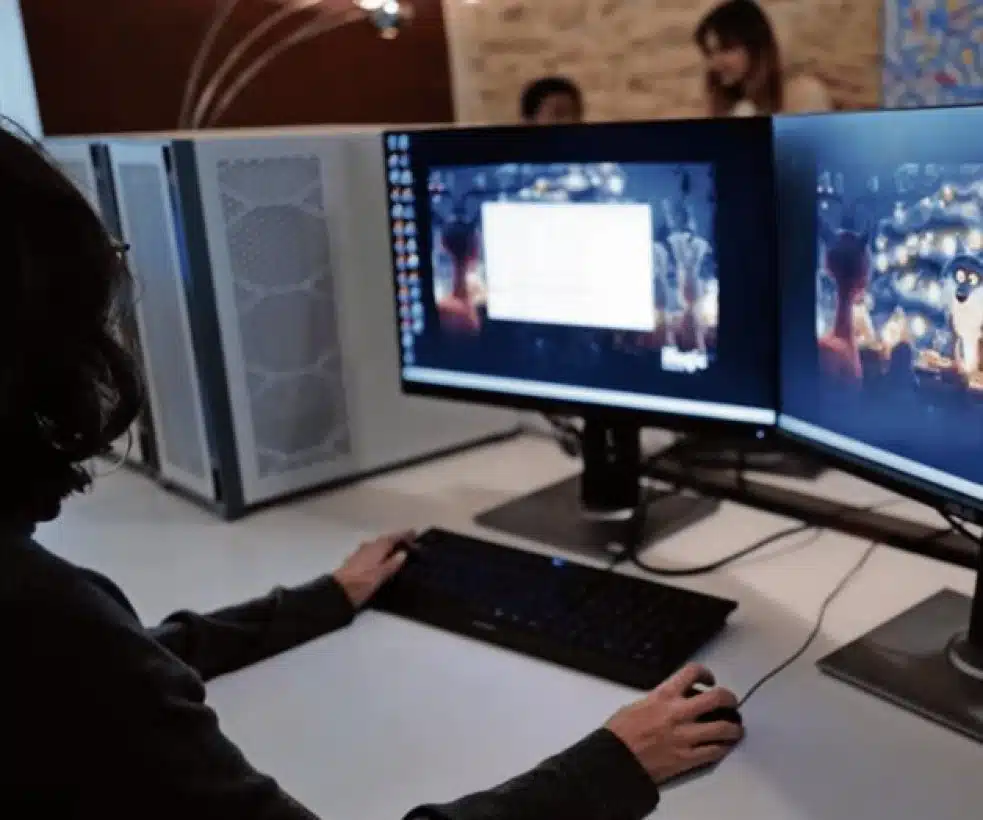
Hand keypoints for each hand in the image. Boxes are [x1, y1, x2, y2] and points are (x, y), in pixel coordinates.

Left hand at [334, 531, 414, 607]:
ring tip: (396, 550)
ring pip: (376, 545)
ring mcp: (360, 553)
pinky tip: (380, 559)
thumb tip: (403, 553)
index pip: (392, 538)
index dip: (403, 535)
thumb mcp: (380, 575)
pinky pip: (371, 551)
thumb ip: (392, 564)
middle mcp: (368, 547)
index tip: (414, 533)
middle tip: (409, 542)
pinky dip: (379, 552)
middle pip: (384, 540)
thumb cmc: (361, 583)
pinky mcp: (354, 561)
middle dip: (396, 540)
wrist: (338, 592)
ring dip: (387, 546)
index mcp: (376, 548)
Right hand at [605, 663, 743, 784]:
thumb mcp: (637, 705)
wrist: (615, 759)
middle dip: (730, 699)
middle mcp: (678, 713)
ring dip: (733, 728)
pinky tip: (724, 746)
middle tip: (731, 702)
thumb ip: (659, 700)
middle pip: (718, 698)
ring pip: (723, 728)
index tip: (709, 679)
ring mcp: (686, 736)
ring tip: (734, 728)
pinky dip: (723, 748)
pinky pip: (715, 751)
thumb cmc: (620, 734)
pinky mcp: (687, 758)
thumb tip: (671, 700)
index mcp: (664, 696)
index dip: (706, 673)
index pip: (692, 672)